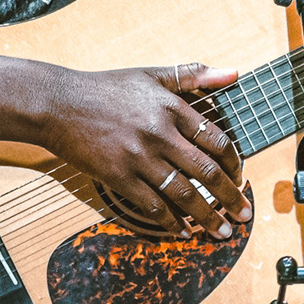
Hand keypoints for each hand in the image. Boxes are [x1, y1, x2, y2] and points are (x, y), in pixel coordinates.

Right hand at [42, 62, 250, 238]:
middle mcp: (161, 134)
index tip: (241, 176)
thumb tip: (233, 72)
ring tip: (222, 231)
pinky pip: (151, 204)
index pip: (216, 140)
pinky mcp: (119, 176)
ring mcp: (140, 157)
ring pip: (184, 193)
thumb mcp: (152, 74)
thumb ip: (194, 75)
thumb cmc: (106, 88)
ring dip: (208, 216)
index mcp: (172, 108)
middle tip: (244, 214)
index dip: (234, 162)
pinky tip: (183, 231)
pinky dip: (170, 221)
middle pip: (207, 172)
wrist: (59, 104)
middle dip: (231, 197)